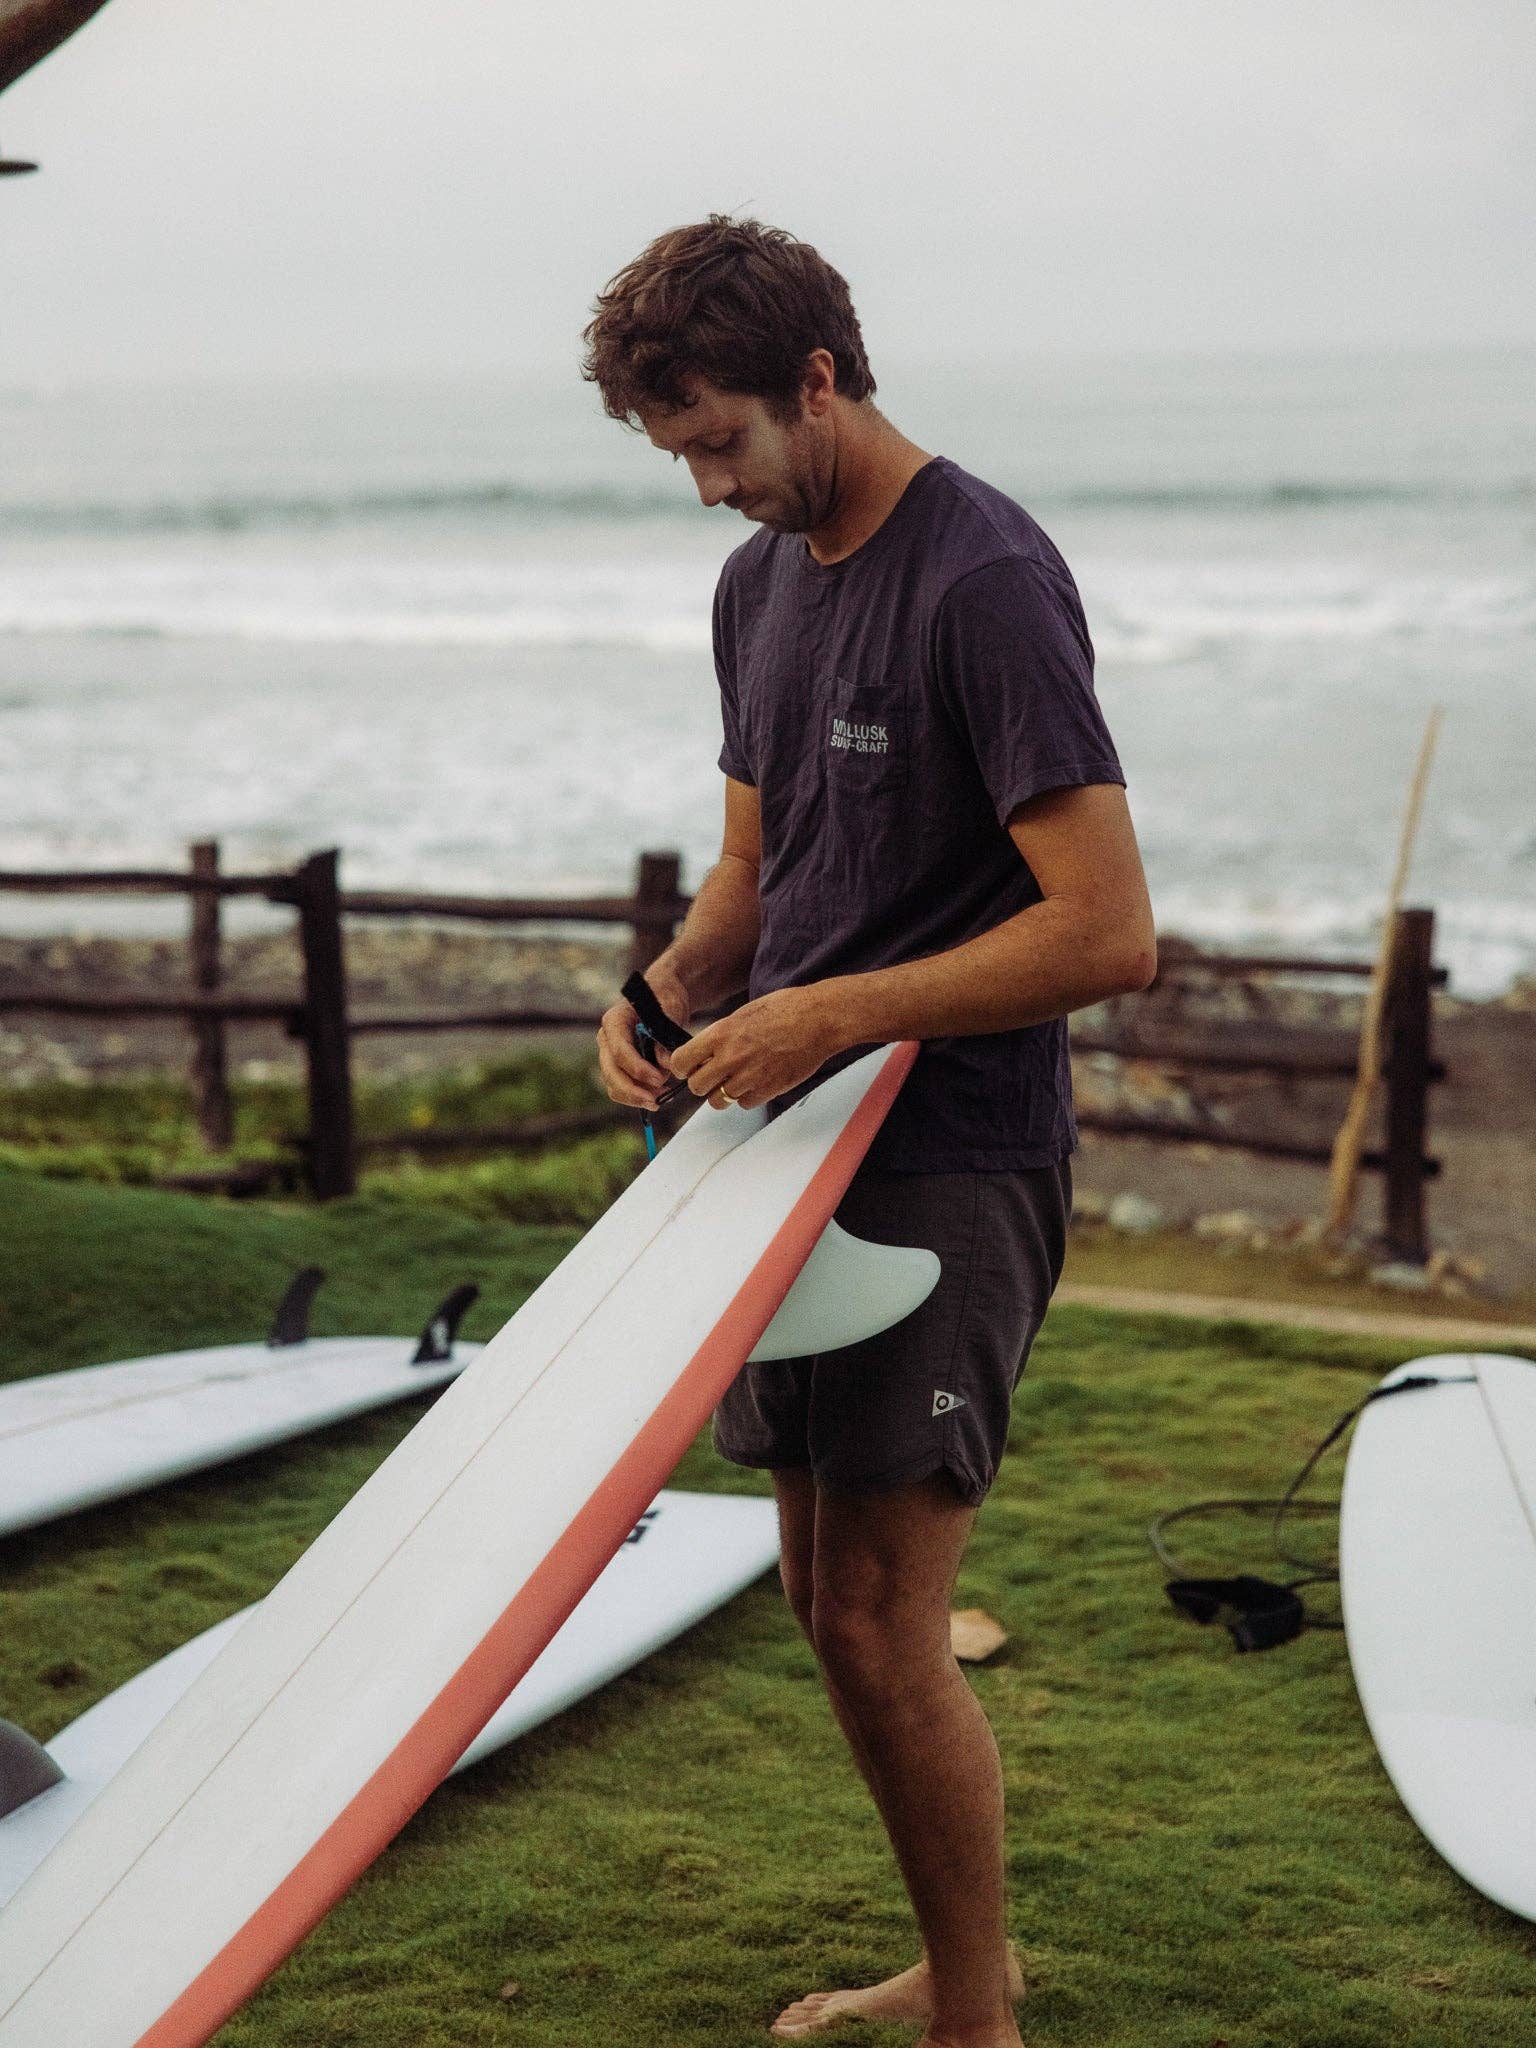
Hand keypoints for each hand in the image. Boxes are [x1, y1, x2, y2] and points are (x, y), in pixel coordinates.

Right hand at [596, 963, 691, 1110]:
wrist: (661, 996)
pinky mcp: (617, 1066)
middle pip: (611, 1072)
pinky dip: (637, 1095)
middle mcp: (606, 1039)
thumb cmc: (665, 998)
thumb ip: (666, 1036)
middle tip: (658, 1101)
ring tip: (663, 1097)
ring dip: (636, 1096)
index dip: (638, 1069)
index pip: (619, 1050)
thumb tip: (665, 1065)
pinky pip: (621, 1088)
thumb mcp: (671, 1010)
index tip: (660, 1080)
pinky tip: (658, 1096)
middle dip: (634, 1091)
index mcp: (615, 1021)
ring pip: (613, 1085)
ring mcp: (609, 1054)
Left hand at [666, 985, 842, 1111]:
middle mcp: (731, 1057)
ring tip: (738, 1077)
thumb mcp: (743, 1013)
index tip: (689, 1067)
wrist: (819, 1020)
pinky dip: (747, 1096)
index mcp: (721, 1034)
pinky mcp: (768, 1090)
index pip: (681, 1062)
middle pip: (697, 1087)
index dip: (683, 1067)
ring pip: (718, 1100)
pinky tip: (758, 1080)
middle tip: (713, 1075)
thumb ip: (721, 1035)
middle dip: (702, 1083)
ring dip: (724, 1092)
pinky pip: (743, 1104)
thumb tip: (705, 1052)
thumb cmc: (785, 1010)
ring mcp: (749, 1077)